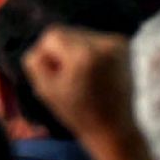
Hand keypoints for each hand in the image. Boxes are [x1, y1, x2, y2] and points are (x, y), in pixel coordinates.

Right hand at [20, 26, 134, 142]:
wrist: (114, 127)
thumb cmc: (78, 113)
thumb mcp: (45, 90)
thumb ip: (35, 62)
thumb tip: (40, 45)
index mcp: (83, 55)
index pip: (52, 35)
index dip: (47, 54)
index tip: (55, 75)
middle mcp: (103, 44)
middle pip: (67, 32)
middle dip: (62, 51)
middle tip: (68, 78)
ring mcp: (117, 43)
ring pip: (81, 34)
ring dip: (76, 51)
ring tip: (83, 77)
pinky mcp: (124, 45)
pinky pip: (95, 39)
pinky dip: (90, 52)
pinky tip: (95, 72)